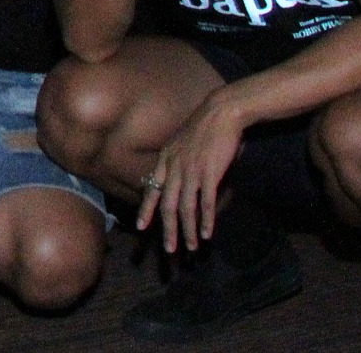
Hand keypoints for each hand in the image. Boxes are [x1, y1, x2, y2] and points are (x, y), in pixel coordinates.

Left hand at [137, 92, 245, 252]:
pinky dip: (206, 221)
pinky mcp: (209, 173)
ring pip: (186, 208)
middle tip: (168, 250)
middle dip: (167, 229)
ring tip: (190, 247)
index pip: (152, 189)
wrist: (221, 111)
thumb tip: (180, 179)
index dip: (146, 210)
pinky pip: (205, 202)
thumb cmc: (205, 127)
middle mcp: (175, 167)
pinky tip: (207, 234)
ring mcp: (191, 171)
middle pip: (168, 205)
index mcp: (166, 159)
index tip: (139, 227)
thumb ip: (179, 161)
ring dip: (187, 231)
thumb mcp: (182, 143)